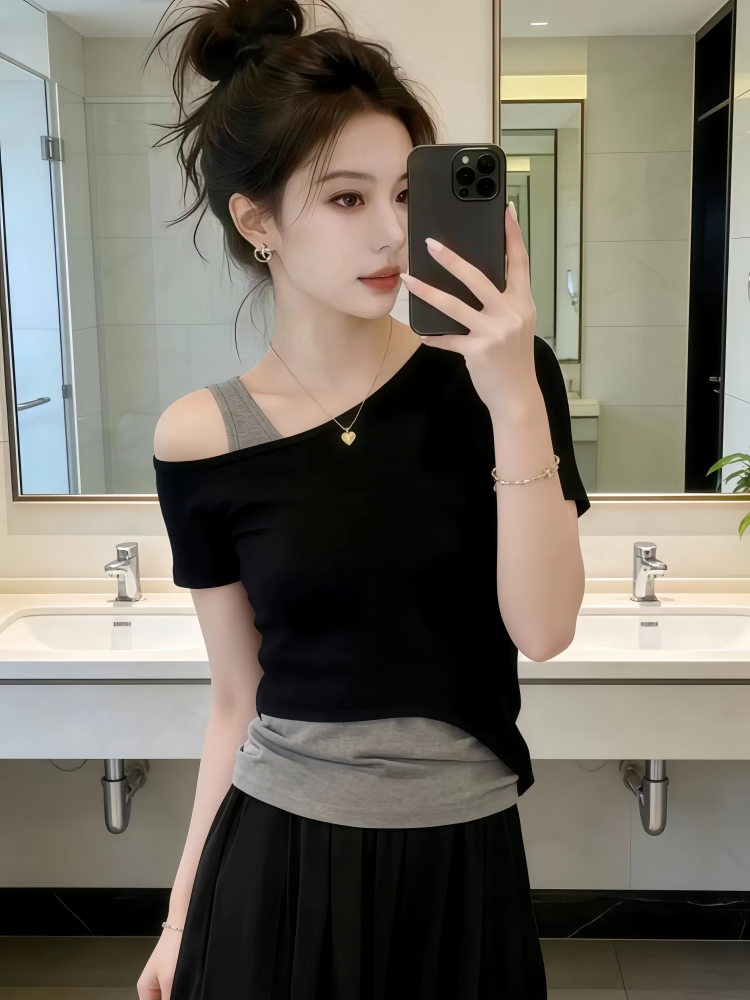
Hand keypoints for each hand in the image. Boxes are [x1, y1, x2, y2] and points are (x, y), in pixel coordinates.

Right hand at [137, 929, 181, 999]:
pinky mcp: (175, 973)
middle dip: (172, 999)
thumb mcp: (170, 980)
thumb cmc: (173, 945)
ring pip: (170, 995)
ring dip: (180, 993)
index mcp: (145, 990)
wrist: (185, 922)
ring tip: (188, 988)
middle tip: (186, 992)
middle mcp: (153, 986)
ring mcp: (164, 979)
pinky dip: (183, 989)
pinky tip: (190, 987)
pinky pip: (177, 988)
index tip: (179, 998)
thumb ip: (170, 999)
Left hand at [401, 203, 537, 414]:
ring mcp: (494, 332)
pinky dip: (433, 336)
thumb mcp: (516, 325)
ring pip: (454, 304)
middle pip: (478, 277)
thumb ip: (502, 303)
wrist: (518, 396)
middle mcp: (511, 313)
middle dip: (452, 258)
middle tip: (430, 243)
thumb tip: (476, 281)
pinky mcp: (478, 350)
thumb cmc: (513, 359)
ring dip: (428, 291)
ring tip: (409, 279)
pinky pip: (448, 338)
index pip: (519, 262)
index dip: (513, 235)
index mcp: (522, 303)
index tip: (506, 210)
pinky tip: (421, 332)